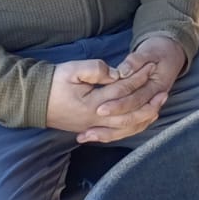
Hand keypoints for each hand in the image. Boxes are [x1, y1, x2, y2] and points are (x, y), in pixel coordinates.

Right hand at [44, 58, 164, 143]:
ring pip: (125, 128)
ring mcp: (93, 127)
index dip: (139, 77)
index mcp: (93, 104)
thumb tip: (116, 73)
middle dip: (149, 103)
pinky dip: (131, 128)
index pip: (123, 91)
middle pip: (130, 116)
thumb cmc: (54, 83)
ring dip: (144, 118)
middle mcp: (96, 119)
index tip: (152, 65)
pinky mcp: (91, 129)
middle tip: (164, 91)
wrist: (34, 100)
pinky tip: (141, 121)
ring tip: (158, 106)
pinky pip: (116, 133)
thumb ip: (95, 70)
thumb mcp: (72, 70)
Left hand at [89, 36, 187, 140]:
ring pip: (131, 126)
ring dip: (109, 133)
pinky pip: (130, 127)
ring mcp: (151, 106)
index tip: (98, 109)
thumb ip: (135, 61)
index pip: (136, 98)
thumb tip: (121, 72)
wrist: (173, 53)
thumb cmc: (160, 51)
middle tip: (89, 128)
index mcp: (157, 86)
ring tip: (87, 136)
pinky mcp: (144, 109)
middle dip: (109, 123)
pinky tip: (96, 135)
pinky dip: (115, 132)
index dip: (118, 104)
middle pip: (132, 116)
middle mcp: (155, 100)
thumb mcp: (149, 51)